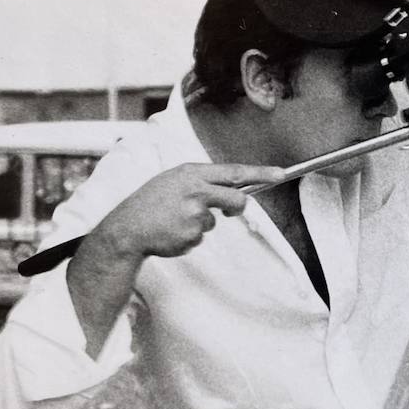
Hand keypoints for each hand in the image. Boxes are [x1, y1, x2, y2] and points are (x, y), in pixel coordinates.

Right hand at [100, 162, 286, 258]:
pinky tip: (170, 232)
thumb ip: (199, 182)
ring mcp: (195, 214)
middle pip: (237, 199)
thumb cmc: (149, 202)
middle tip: (228, 210)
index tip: (281, 174)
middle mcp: (196, 190)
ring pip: (213, 221)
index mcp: (192, 173)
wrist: (126, 228)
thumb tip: (227, 189)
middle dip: (237, 207)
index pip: (234, 171)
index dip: (261, 172)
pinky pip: (200, 237)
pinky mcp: (192, 235)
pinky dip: (188, 237)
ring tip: (174, 221)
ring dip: (199, 224)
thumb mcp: (172, 180)